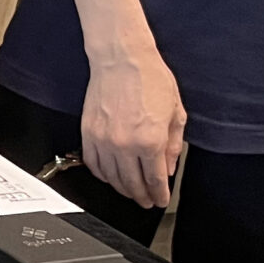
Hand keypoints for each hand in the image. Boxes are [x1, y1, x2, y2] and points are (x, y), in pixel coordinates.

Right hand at [81, 44, 186, 209]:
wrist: (122, 61)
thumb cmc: (150, 79)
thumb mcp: (175, 113)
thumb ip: (172, 145)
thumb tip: (168, 167)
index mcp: (150, 140)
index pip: (155, 179)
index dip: (159, 194)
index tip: (161, 200)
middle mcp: (125, 144)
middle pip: (132, 183)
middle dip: (141, 197)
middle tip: (146, 202)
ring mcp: (104, 141)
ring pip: (111, 178)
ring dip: (122, 189)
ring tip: (130, 192)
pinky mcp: (88, 134)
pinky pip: (92, 164)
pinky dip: (101, 175)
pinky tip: (109, 177)